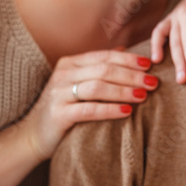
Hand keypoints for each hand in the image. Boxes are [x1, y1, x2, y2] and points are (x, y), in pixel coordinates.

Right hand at [18, 49, 155, 162]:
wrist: (32, 136)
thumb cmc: (62, 109)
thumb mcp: (77, 83)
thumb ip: (97, 67)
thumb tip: (124, 49)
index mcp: (70, 63)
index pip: (104, 56)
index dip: (129, 60)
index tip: (150, 65)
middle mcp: (63, 74)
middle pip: (104, 70)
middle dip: (131, 75)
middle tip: (153, 83)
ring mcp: (58, 93)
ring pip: (98, 87)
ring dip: (124, 90)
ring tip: (143, 96)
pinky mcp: (58, 114)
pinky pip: (88, 109)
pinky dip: (110, 109)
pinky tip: (127, 112)